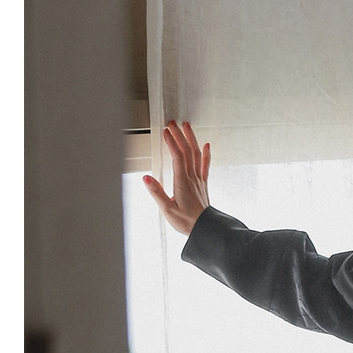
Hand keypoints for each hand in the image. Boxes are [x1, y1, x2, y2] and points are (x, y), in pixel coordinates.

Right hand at [143, 120, 210, 235]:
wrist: (205, 228)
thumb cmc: (186, 221)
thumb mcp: (167, 209)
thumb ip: (156, 192)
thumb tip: (146, 178)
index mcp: (182, 182)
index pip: (178, 157)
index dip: (172, 143)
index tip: (166, 131)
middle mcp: (192, 178)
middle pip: (187, 151)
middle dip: (180, 136)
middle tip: (173, 123)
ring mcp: (199, 180)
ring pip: (196, 155)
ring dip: (191, 139)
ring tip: (187, 127)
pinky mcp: (202, 184)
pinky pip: (205, 166)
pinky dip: (206, 154)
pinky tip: (207, 145)